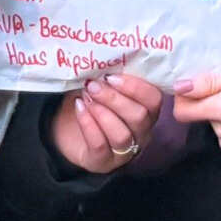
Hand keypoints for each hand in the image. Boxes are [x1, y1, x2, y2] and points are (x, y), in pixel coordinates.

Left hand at [48, 71, 163, 174]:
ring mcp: (124, 152)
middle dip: (114, 98)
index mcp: (147, 111)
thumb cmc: (91, 102)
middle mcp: (141, 133)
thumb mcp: (104, 86)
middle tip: (93, 85)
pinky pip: (100, 145)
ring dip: (102, 112)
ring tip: (85, 97)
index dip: (136, 87)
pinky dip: (88, 124)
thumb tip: (106, 58)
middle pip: (138, 117)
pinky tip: (79, 108)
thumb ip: (111, 76)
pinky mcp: (103, 163)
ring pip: (122, 134)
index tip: (112, 76)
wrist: (67, 130)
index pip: (154, 100)